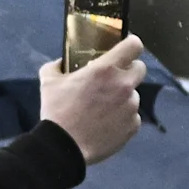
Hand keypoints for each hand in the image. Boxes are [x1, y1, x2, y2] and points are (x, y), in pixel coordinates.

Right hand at [39, 35, 148, 166]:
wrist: (65, 145)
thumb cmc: (57, 109)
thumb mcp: (49, 80)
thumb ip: (59, 65)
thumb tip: (64, 62)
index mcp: (105, 69)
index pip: (134, 46)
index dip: (131, 44)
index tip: (127, 47)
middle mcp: (124, 85)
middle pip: (140, 68)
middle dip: (129, 69)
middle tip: (113, 77)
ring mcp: (132, 106)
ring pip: (133, 94)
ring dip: (122, 96)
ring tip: (102, 106)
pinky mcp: (134, 124)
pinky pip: (131, 114)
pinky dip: (122, 115)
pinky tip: (105, 121)